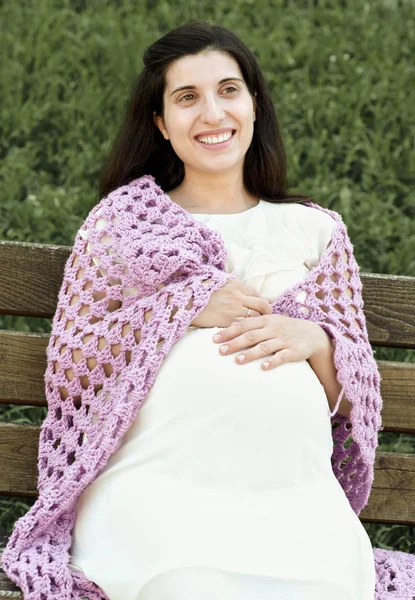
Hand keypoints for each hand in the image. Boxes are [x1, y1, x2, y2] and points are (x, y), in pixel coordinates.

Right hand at [190, 277, 272, 327]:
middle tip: (269, 317)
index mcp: (236, 285)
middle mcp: (237, 296)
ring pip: (255, 317)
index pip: (256, 293)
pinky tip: (250, 332)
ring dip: (259, 322)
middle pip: (261, 305)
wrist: (186, 301)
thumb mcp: (219, 282)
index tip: (265, 307)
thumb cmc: (201, 291)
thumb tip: (245, 292)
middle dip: (267, 312)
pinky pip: (244, 326)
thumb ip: (234, 286)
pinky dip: (248, 329)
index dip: (263, 301)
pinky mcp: (227, 321)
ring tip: (260, 326)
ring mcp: (233, 309)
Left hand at [212, 314, 327, 369]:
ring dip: (250, 354)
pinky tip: (263, 368)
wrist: (313, 334)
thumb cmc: (285, 328)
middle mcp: (273, 329)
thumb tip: (229, 328)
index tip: (214, 339)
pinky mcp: (293, 351)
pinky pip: (282, 357)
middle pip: (251, 335)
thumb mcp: (270, 321)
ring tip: (237, 361)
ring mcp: (283, 340)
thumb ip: (253, 325)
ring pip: (264, 346)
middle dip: (234, 343)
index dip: (228, 331)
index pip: (244, 324)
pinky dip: (272, 362)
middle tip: (220, 351)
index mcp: (266, 320)